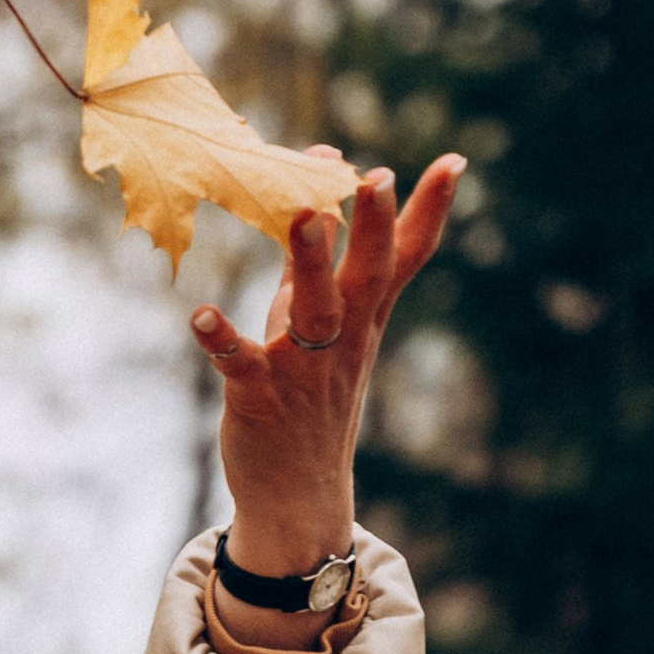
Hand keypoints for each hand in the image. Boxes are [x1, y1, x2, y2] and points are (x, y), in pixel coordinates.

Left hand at [192, 155, 464, 649]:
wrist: (294, 493)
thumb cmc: (304, 393)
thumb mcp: (318, 321)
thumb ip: (315, 258)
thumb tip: (316, 190)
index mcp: (362, 317)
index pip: (405, 258)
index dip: (429, 212)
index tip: (452, 161)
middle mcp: (342, 339)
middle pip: (367, 276)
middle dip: (374, 226)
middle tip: (377, 176)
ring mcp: (304, 369)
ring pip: (313, 311)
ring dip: (309, 262)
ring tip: (303, 214)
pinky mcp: (260, 397)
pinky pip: (241, 365)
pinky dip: (221, 339)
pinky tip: (201, 313)